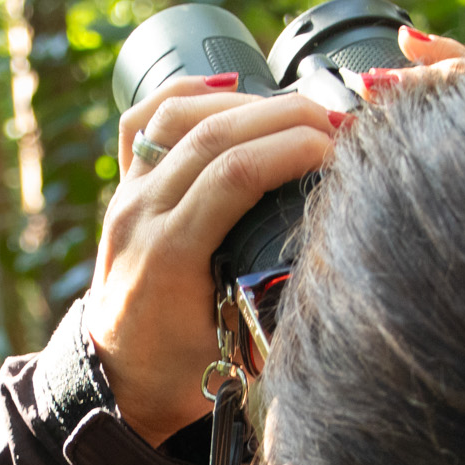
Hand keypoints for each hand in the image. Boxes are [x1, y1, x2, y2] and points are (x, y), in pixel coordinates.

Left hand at [86, 79, 339, 445]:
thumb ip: (284, 307)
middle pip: (214, 135)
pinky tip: (229, 85)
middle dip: (283, 114)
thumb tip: (347, 259)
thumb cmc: (180, 373)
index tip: (338, 146)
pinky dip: (186, 93)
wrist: (117, 379)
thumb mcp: (240, 349)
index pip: (235, 174)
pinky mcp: (124, 188)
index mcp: (168, 255)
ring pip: (179, 116)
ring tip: (295, 108)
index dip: (292, 148)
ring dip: (243, 101)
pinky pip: (145, 121)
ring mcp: (127, 196)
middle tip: (334, 118)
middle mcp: (141, 214)